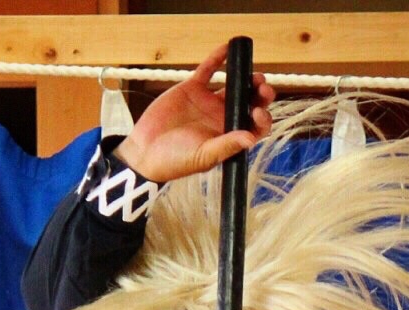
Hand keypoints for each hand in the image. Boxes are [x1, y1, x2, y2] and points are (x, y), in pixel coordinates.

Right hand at [114, 43, 274, 183]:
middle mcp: (222, 118)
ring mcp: (208, 102)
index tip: (257, 112)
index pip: (254, 127)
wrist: (145, 151)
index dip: (261, 118)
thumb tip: (249, 139)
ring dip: (246, 78)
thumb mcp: (203, 157)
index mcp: (229, 137)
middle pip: (249, 103)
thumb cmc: (175, 161)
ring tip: (253, 75)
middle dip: (260, 95)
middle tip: (263, 87)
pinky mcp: (193, 89)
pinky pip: (208, 70)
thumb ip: (226, 146)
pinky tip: (227, 49)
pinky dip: (218, 59)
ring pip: (234, 85)